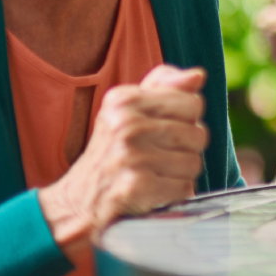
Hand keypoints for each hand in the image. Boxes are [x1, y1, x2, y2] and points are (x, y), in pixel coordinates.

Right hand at [37, 64, 208, 251]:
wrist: (77, 201)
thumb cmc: (112, 150)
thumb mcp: (128, 109)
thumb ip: (164, 86)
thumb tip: (198, 75)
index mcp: (125, 99)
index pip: (192, 103)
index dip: (187, 120)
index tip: (163, 130)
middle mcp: (126, 124)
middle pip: (198, 134)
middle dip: (186, 149)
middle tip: (158, 156)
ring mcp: (130, 156)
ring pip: (193, 163)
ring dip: (180, 174)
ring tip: (154, 173)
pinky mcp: (136, 186)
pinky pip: (184, 187)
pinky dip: (174, 194)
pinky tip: (153, 192)